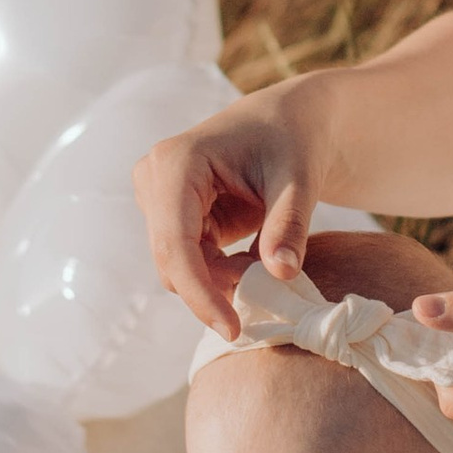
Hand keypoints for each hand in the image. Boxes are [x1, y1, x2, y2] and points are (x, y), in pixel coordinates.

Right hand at [134, 87, 324, 338]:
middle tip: (268, 292)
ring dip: (218, 280)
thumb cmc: (293, 141)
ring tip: (265, 265)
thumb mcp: (298, 182)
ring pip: (177, 265)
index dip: (199, 293)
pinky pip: (186, 260)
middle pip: (170, 260)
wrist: (289, 122)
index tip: (232, 330)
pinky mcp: (168, 212)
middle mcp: (154, 177)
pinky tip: (251, 261)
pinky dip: (218, 272)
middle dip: (214, 287)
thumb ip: (288, 226)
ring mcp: (156, 195)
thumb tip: (281, 275)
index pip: (175, 243)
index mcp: (177, 162)